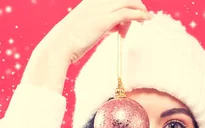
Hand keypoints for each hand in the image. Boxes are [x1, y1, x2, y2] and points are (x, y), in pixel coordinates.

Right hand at [21, 0, 150, 93]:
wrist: (58, 46)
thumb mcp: (83, 27)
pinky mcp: (106, 20)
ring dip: (140, 9)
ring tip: (146, 18)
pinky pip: (129, 13)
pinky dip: (140, 15)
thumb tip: (112, 28)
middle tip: (140, 17)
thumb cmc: (68, 41)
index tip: (129, 13)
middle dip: (135, 4)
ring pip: (130, 2)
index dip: (125, 3)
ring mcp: (101, 9)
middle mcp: (97, 2)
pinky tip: (146, 20)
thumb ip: (98, 23)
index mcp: (90, 1)